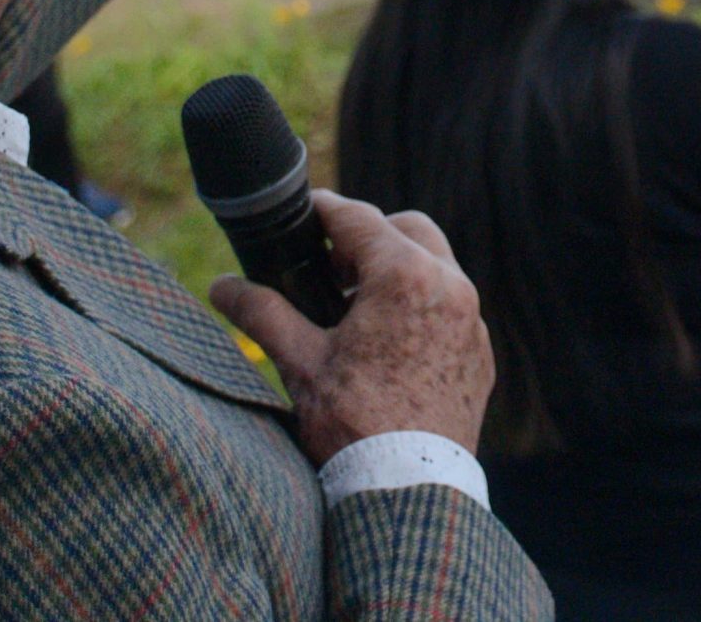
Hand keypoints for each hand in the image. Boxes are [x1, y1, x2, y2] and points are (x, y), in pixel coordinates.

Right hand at [209, 192, 494, 463]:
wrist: (409, 490)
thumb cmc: (354, 424)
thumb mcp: (300, 361)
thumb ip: (263, 313)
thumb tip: (220, 286)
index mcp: (404, 276)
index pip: (358, 218)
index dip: (323, 210)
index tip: (300, 213)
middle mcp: (449, 286)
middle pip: (407, 229)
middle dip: (368, 237)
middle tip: (328, 268)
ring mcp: (472, 321)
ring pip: (436, 267)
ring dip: (397, 270)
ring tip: (353, 306)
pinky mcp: (480, 354)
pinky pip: (451, 308)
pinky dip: (421, 306)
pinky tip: (387, 341)